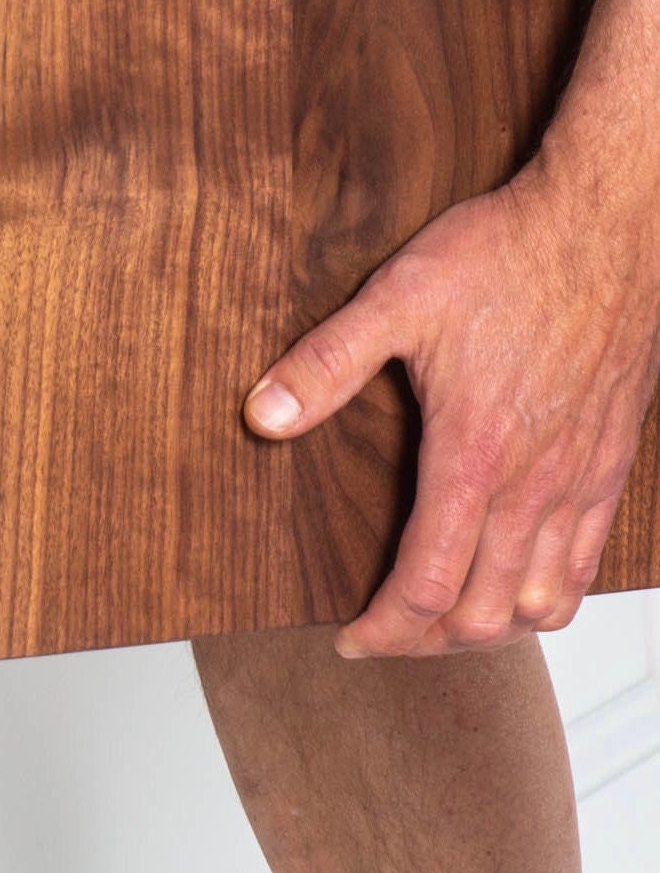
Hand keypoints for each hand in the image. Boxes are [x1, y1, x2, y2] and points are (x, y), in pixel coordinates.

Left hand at [243, 148, 659, 656]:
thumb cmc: (506, 258)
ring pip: (544, 602)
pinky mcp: (610, 468)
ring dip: (490, 627)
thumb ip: (325, 363)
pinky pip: (587, 564)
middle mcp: (534, 486)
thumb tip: (263, 414)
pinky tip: (518, 584)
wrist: (605, 231)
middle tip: (382, 634)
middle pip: (484, 614)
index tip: (348, 638)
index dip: (383, 629)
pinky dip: (550, 595)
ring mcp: (580, 482)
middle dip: (427, 642)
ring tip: (441, 621)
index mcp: (475, 456)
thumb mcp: (395, 299)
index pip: (426, 585)